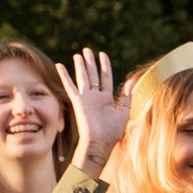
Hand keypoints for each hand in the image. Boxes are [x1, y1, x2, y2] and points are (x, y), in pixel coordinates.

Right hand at [56, 48, 129, 170]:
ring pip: (83, 78)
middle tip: (87, 50)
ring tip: (78, 54)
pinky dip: (65, 76)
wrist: (101, 143)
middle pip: (93, 75)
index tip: (102, 54)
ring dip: (81, 66)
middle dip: (91, 62)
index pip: (106, 78)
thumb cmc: (113, 132)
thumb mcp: (124, 113)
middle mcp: (96, 97)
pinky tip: (60, 66)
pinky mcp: (78, 102)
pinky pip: (70, 86)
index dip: (105, 66)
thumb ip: (127, 97)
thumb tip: (131, 81)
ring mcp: (86, 98)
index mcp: (108, 99)